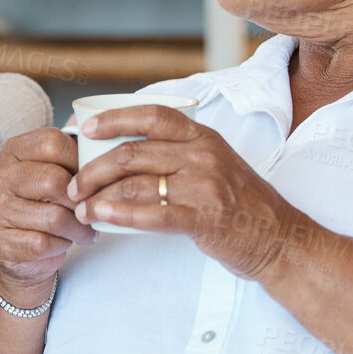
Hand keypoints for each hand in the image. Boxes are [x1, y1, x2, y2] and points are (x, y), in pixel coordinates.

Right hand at [0, 127, 97, 306]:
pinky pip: (43, 243)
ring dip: (78, 228)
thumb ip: (73, 151)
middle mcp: (0, 177)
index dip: (81, 160)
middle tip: (93, 209)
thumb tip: (106, 134)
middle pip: (53, 181)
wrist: (16, 245)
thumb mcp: (52, 169)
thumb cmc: (42, 202)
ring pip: (53, 217)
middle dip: (81, 200)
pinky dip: (62, 245)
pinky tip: (66, 242)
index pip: (52, 143)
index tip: (94, 177)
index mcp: (14, 151)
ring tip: (86, 230)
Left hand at [64, 105, 310, 279]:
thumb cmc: (239, 202)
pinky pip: (154, 214)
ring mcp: (205, 186)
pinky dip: (121, 214)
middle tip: (73, 186)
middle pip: (133, 153)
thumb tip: (122, 151)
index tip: (85, 128)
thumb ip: (177, 153)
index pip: (152, 115)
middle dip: (93, 169)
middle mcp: (202, 155)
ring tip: (81, 209)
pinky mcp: (205, 218)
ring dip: (99, 196)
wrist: (279, 238)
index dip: (114, 118)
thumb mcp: (214, 163)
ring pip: (136, 183)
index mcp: (202, 137)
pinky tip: (102, 216)